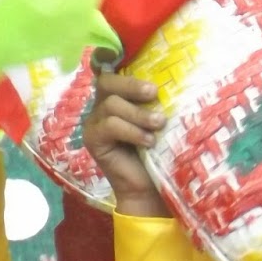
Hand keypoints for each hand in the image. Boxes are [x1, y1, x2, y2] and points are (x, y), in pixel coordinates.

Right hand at [83, 73, 169, 217]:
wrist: (147, 189)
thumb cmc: (155, 153)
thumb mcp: (155, 122)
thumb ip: (153, 102)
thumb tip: (169, 82)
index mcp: (114, 98)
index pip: (113, 74)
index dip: (125, 70)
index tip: (146, 75)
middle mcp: (99, 108)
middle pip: (107, 82)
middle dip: (132, 86)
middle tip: (154, 93)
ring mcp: (93, 124)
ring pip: (111, 105)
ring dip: (138, 114)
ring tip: (158, 125)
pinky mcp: (92, 140)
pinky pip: (110, 126)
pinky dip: (132, 131)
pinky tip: (148, 141)